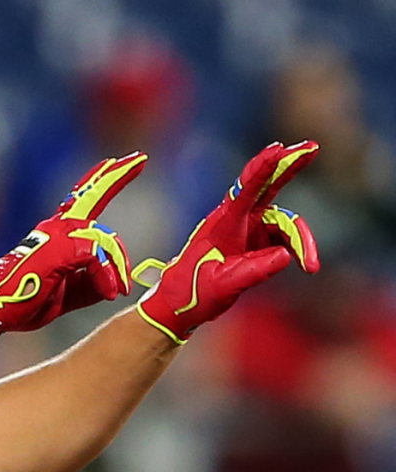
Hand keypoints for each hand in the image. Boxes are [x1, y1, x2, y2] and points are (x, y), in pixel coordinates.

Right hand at [0, 152, 146, 350]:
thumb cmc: (25, 300)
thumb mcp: (67, 292)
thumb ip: (91, 283)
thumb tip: (114, 283)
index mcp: (55, 234)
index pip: (81, 200)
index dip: (100, 181)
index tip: (115, 162)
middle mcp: (57, 227)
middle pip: (93, 196)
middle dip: (117, 176)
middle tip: (139, 158)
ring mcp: (59, 234)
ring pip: (105, 241)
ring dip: (116, 268)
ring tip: (118, 290)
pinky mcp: (62, 248)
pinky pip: (99, 259)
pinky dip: (106, 278)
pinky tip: (109, 293)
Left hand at [134, 140, 319, 344]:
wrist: (180, 305)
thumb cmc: (194, 293)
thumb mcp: (224, 286)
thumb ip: (253, 272)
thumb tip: (286, 257)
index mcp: (224, 224)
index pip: (246, 191)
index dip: (263, 169)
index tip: (278, 149)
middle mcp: (237, 220)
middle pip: (268, 186)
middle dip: (289, 166)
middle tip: (312, 146)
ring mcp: (249, 228)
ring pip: (285, 222)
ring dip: (302, 240)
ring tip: (311, 266)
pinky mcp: (256, 240)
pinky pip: (284, 237)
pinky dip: (298, 248)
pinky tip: (307, 265)